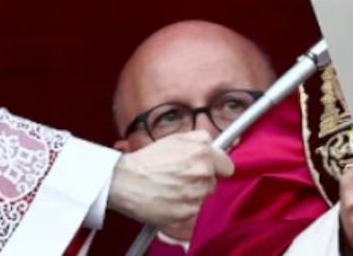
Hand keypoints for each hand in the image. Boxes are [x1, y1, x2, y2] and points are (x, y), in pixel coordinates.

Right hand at [107, 130, 233, 225]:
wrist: (124, 181)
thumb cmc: (147, 160)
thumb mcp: (175, 138)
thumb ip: (200, 140)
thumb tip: (216, 146)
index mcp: (202, 152)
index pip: (227, 166)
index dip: (217, 167)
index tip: (210, 169)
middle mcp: (203, 173)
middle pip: (213, 182)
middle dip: (200, 181)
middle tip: (179, 177)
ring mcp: (196, 194)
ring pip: (202, 197)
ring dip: (191, 195)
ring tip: (170, 188)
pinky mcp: (187, 213)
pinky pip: (192, 211)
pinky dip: (182, 207)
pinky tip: (167, 199)